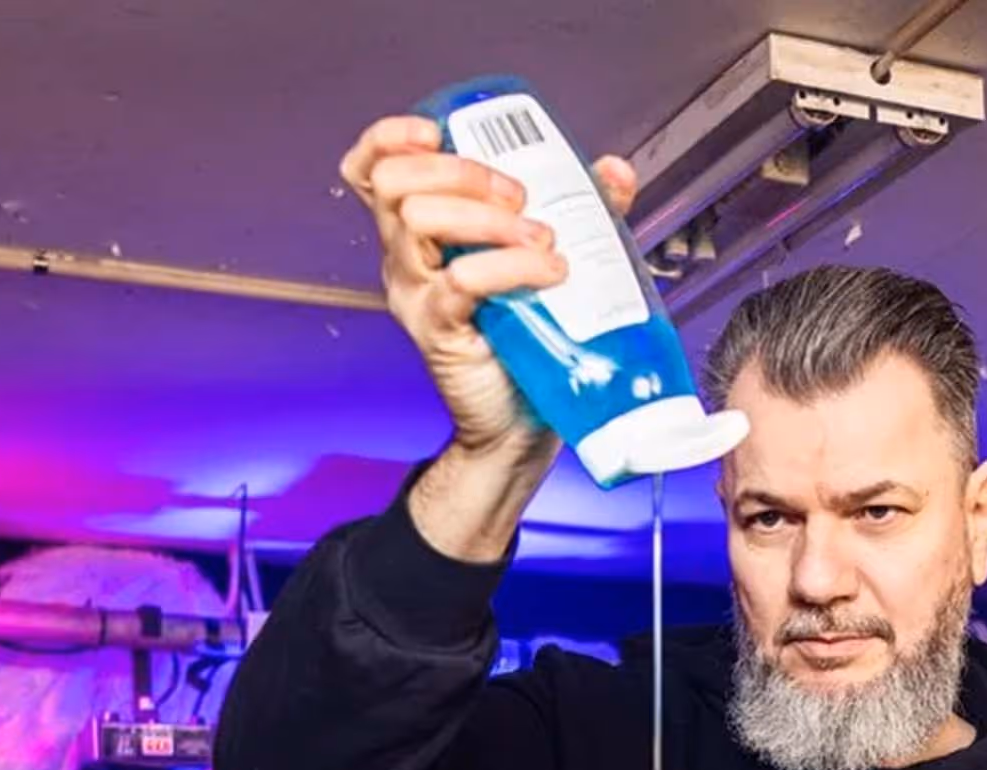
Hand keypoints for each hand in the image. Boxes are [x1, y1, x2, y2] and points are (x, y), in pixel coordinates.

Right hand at [340, 115, 640, 558]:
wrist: (524, 420)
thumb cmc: (531, 336)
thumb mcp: (549, 258)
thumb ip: (581, 210)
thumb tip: (615, 171)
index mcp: (420, 234)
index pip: (372, 169)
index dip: (391, 137)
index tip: (438, 133)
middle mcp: (404, 259)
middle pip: (395, 183)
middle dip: (461, 171)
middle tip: (520, 198)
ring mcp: (416, 295)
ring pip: (419, 221)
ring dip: (489, 217)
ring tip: (542, 240)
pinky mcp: (439, 332)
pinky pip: (461, 281)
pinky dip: (510, 265)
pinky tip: (549, 272)